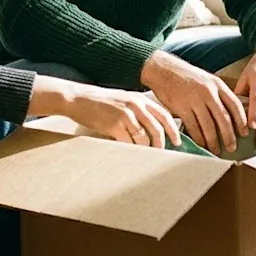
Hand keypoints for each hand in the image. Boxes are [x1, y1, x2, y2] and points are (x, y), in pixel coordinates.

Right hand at [30, 76, 180, 148]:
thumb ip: (137, 110)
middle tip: (161, 154)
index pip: (164, 115)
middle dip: (161, 145)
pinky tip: (129, 154)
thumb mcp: (123, 100)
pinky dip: (131, 151)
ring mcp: (126, 115)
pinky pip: (129, 143)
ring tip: (144, 156)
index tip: (177, 142)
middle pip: (157, 129)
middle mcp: (135, 105)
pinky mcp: (115, 125)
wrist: (78, 98)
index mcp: (139, 99)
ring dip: (146, 150)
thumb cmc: (100, 102)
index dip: (173, 129)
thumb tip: (152, 128)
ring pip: (144, 139)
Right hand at [140, 50, 247, 154]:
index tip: (245, 132)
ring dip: (213, 141)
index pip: (235, 105)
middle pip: (223, 118)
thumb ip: (218, 93)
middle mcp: (208, 92)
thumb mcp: (207, 79)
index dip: (242, 121)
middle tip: (232, 148)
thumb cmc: (186, 76)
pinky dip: (198, 138)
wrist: (163, 69)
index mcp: (217, 84)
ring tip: (216, 150)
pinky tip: (201, 144)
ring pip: (208, 126)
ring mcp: (195, 100)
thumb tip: (230, 112)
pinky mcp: (182, 107)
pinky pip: (193, 127)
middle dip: (229, 136)